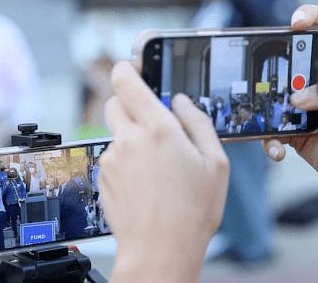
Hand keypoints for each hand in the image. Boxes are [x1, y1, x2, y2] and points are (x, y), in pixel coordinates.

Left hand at [99, 62, 229, 282]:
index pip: (125, 81)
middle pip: (115, 104)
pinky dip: (125, 162)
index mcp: (157, 129)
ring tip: (156, 167)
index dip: (126, 69)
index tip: (133, 69)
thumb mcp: (214, 163)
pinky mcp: (103, 177)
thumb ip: (198, 122)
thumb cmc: (191, 211)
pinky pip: (112, 158)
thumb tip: (181, 102)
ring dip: (131, 139)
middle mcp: (128, 140)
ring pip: (116, 133)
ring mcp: (111, 159)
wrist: (160, 250)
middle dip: (131, 106)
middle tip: (154, 125)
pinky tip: (144, 183)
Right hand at [262, 5, 317, 173]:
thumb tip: (298, 99)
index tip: (297, 23)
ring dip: (267, 112)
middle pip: (293, 65)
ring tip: (275, 123)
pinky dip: (269, 142)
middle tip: (276, 82)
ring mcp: (306, 111)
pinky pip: (271, 133)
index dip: (312, 18)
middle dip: (278, 73)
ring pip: (275, 100)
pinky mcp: (294, 134)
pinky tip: (278, 150)